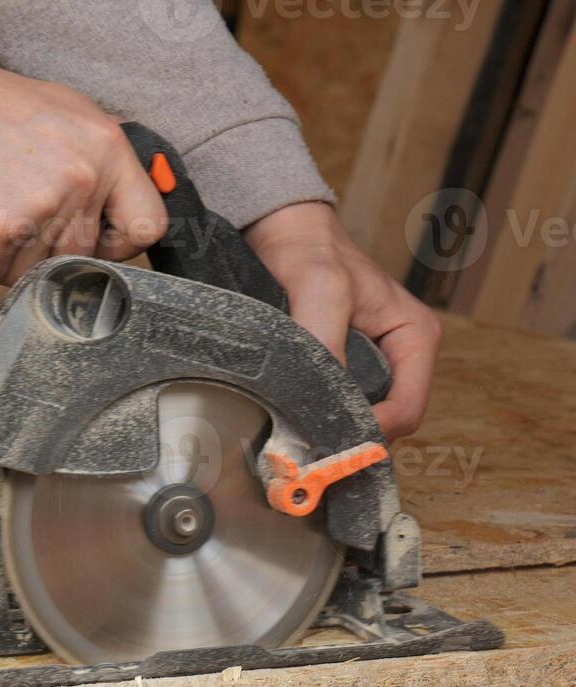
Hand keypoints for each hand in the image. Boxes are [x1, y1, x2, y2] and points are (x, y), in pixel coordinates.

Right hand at [0, 50, 167, 287]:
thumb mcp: (65, 115)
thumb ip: (96, 162)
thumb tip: (112, 209)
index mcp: (106, 151)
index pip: (146, 225)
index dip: (118, 247)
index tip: (94, 247)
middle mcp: (81, 180)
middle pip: (76, 258)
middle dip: (40, 254)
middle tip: (11, 229)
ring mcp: (41, 208)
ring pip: (28, 273)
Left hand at [246, 202, 441, 438]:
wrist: (283, 232)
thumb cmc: (310, 251)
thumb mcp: (321, 289)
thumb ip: (325, 343)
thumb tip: (321, 399)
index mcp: (415, 338)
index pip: (408, 410)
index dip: (372, 431)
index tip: (329, 440)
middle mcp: (401, 356)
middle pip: (386, 421)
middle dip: (350, 433)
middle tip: (305, 442)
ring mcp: (374, 364)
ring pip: (360, 416)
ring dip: (332, 425)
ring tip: (294, 428)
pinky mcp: (345, 366)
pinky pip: (337, 404)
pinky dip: (317, 412)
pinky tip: (289, 413)